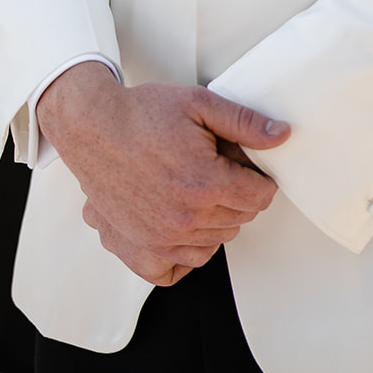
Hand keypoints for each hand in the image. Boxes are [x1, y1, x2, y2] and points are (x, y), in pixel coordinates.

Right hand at [36, 63, 289, 285]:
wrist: (91, 126)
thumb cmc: (142, 113)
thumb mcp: (199, 104)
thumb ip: (244, 122)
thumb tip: (282, 135)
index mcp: (204, 183)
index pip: (259, 197)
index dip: (257, 177)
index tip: (243, 163)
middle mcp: (184, 219)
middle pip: (239, 220)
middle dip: (237, 195)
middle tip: (215, 167)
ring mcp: (160, 239)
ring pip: (214, 244)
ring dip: (214, 221)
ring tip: (196, 188)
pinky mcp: (138, 248)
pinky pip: (177, 269)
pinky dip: (185, 251)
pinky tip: (182, 222)